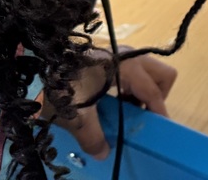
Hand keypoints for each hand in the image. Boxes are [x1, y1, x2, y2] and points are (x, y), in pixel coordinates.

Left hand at [53, 47, 177, 159]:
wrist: (45, 56)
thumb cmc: (64, 83)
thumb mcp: (76, 115)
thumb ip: (93, 137)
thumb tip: (103, 153)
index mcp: (127, 67)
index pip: (154, 91)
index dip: (158, 112)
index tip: (159, 128)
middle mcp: (130, 56)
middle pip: (162, 74)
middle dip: (157, 96)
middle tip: (142, 114)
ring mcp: (123, 53)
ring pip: (150, 71)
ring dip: (145, 91)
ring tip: (127, 109)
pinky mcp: (114, 55)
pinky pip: (137, 69)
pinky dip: (133, 86)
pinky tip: (116, 99)